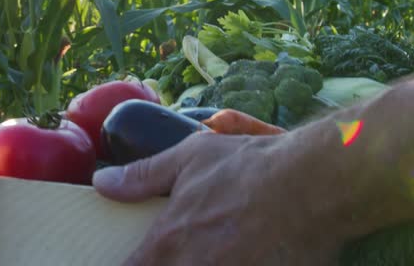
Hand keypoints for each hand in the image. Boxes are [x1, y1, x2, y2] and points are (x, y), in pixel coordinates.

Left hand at [93, 131, 346, 264]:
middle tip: (176, 254)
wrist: (311, 185)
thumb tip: (102, 182)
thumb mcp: (189, 158)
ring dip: (200, 265)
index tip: (132, 261)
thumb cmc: (248, 166)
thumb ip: (142, 176)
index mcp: (168, 243)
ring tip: (216, 251)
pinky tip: (240, 259)